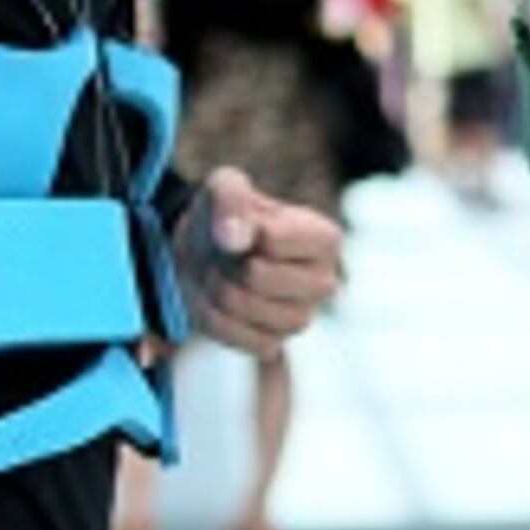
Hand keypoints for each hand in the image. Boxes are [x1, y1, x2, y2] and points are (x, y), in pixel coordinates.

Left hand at [176, 166, 342, 356]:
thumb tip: (236, 241)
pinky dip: (213, 317)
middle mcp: (324, 283)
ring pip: (240, 306)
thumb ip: (231, 200)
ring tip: (221, 274)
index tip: (240, 227)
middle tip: (226, 255)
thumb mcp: (224, 186)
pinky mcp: (273, 344)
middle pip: (255, 276)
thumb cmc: (225, 215)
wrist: (203, 252)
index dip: (241, 231)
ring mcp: (301, 319)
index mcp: (326, 239)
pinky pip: (232, 335)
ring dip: (214, 287)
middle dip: (226, 261)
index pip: (272, 241)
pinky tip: (219, 302)